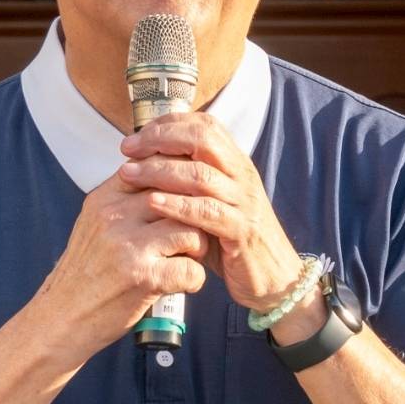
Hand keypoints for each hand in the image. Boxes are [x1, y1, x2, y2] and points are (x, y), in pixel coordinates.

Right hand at [31, 170, 209, 362]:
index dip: (180, 182)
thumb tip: (165, 181)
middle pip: (179, 198)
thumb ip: (124, 202)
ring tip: (187, 259)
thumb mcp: (94, 225)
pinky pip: (192, 270)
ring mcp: (130, 247)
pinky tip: (180, 284)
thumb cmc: (83, 275)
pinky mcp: (145, 278)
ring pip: (191, 231)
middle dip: (194, 217)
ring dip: (198, 249)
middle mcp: (116, 217)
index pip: (155, 169)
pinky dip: (194, 280)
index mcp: (104, 200)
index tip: (188, 198)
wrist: (62, 317)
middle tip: (193, 235)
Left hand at [114, 112, 313, 321]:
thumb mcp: (214, 206)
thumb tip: (147, 167)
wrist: (276, 279)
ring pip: (201, 174)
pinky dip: (177, 205)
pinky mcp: (241, 231)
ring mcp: (244, 203)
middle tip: (128, 150)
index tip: (137, 137)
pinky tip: (152, 202)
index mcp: (236, 165)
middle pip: (202, 139)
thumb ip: (189, 186)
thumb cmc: (235, 243)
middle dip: (160, 139)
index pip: (204, 125)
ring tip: (128, 173)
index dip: (168, 124)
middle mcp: (242, 177)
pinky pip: (207, 212)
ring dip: (159, 170)